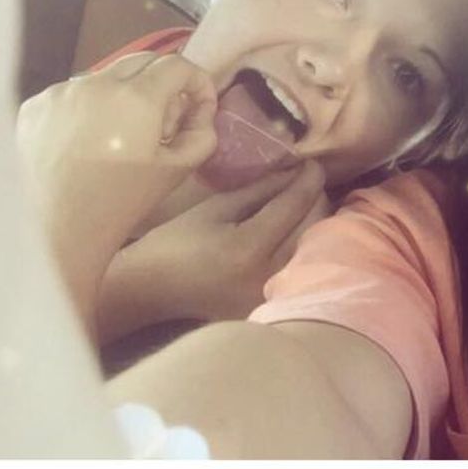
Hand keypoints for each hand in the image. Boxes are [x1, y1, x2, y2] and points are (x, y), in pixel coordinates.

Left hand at [16, 53, 218, 325]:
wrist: (58, 227)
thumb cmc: (124, 201)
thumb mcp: (180, 169)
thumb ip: (203, 132)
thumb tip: (199, 110)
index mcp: (136, 99)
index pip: (177, 64)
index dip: (198, 82)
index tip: (200, 107)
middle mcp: (96, 84)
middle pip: (144, 61)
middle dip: (165, 83)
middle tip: (167, 120)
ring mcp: (61, 92)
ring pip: (108, 77)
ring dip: (127, 95)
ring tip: (124, 134)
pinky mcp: (36, 105)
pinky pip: (76, 93)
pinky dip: (92, 107)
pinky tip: (90, 140)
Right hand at [95, 160, 329, 338]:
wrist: (151, 292)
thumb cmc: (175, 244)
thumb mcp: (216, 208)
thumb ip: (260, 190)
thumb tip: (296, 171)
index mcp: (248, 249)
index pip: (294, 205)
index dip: (308, 180)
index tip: (314, 163)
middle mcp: (268, 275)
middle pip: (313, 227)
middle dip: (316, 197)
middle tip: (308, 180)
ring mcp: (273, 295)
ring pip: (314, 247)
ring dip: (317, 220)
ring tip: (307, 200)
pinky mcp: (273, 305)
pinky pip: (302, 266)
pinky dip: (306, 244)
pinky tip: (299, 229)